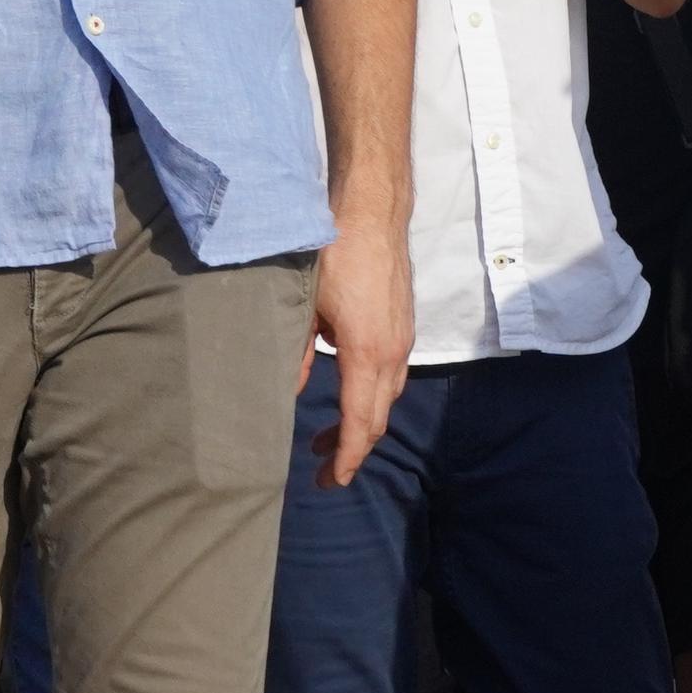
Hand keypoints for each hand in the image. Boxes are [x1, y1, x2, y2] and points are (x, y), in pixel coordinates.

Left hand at [307, 223, 411, 486]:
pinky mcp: (402, 324)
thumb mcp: (304, 306)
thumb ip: (297, 353)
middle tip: (324, 472)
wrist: (371, 211)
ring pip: (386, 397)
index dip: (347, 458)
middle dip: (352, 449)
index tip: (332, 481)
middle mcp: (393, 353)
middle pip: (378, 418)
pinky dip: (369, 396)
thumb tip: (289, 391)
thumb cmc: (333, 253)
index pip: (362, 423)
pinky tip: (345, 393)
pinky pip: (390, 374)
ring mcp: (402, 338)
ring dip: (361, 422)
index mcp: (368, 353)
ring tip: (327, 439)